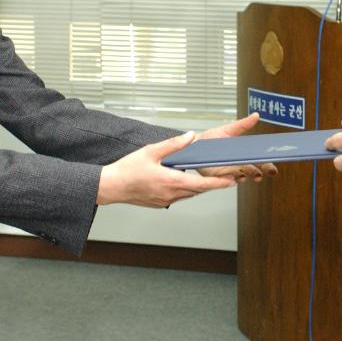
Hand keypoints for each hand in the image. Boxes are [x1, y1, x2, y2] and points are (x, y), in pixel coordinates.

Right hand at [97, 132, 235, 207]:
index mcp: (171, 181)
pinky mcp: (158, 203)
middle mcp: (170, 194)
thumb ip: (174, 144)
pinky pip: (177, 198)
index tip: (230, 182)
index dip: (218, 184)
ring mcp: (164, 201)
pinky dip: (183, 191)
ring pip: (188, 195)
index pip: (201, 185)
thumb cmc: (128, 169)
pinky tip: (180, 181)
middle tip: (224, 179)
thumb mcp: (151, 151)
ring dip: (196, 188)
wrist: (110, 186)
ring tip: (203, 179)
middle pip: (197, 191)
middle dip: (211, 186)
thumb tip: (190, 137)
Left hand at [194, 112, 276, 180]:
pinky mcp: (221, 176)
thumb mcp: (227, 129)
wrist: (193, 147)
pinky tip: (238, 176)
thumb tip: (255, 115)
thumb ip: (242, 124)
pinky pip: (232, 180)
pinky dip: (236, 179)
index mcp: (242, 151)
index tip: (275, 158)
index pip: (259, 156)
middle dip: (265, 170)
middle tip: (271, 171)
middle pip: (256, 168)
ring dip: (253, 175)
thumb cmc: (210, 139)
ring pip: (246, 174)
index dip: (268, 159)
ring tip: (256, 175)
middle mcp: (239, 162)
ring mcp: (231, 170)